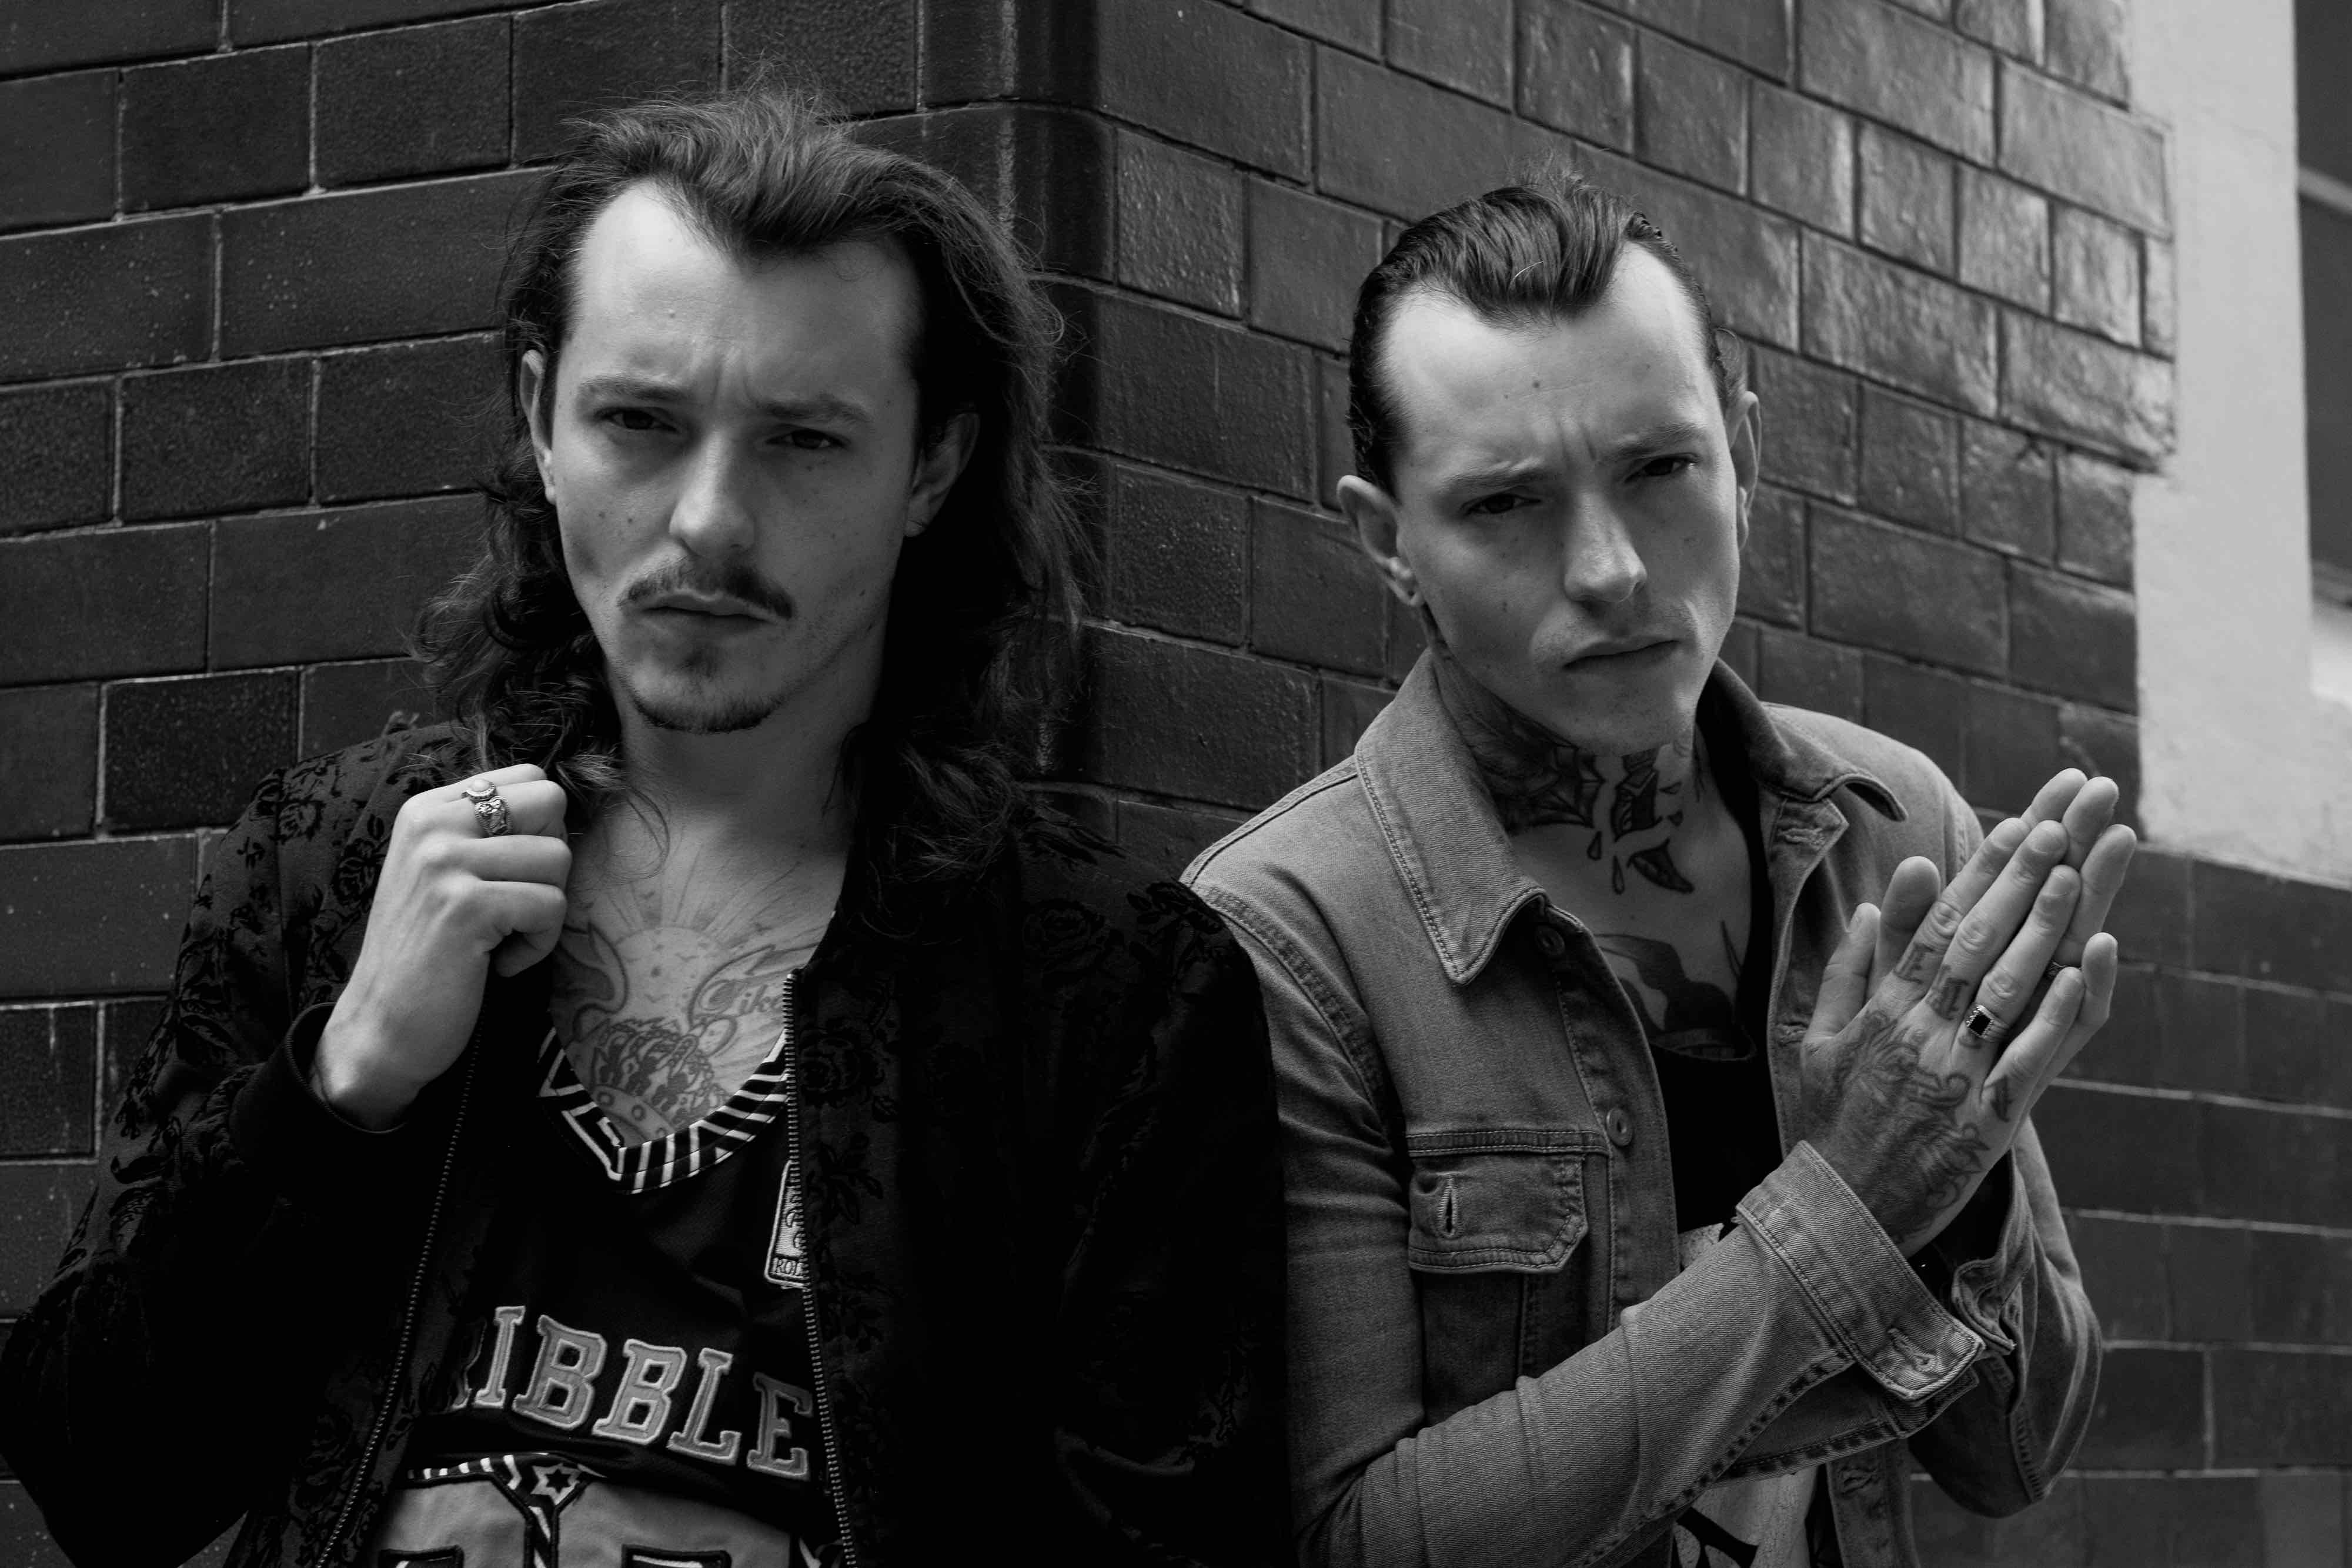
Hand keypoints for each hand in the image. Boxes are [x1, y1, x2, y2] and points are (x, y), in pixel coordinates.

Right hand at [315, 764, 570, 1127]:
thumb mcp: (445, 873)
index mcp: (429, 809)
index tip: (512, 874)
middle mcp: (432, 824)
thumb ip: (488, 834)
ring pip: (558, 858)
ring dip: (544, 913)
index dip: (542, 828)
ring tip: (501, 940)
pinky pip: (551, 906)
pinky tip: (498, 963)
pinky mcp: (465, 905)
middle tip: (517, 903)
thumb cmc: (428, 953)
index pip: (530, 777)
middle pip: (551, 802)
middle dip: (552, 860)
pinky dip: (538, 946)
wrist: (381, 1027)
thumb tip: (559, 810)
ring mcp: (444, 861)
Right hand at [1801, 802, 2127, 1256]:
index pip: (1935, 927)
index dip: (1979, 874)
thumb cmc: (1828, 1123)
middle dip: (2019, 881)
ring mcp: (1952, 1076)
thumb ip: (1847, 969)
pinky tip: (2082, 970)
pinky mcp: (1984, 1122)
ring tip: (2077, 874)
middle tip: (2062, 825)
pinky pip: (2025, 1058)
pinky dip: (2054, 1013)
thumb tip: (1866, 902)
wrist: (1837, 1214)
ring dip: (2042, 929)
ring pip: (2004, 989)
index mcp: (1880, 1013)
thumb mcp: (1816, 1039)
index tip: (2017, 824)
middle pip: (1975, 943)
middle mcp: (1917, 1034)